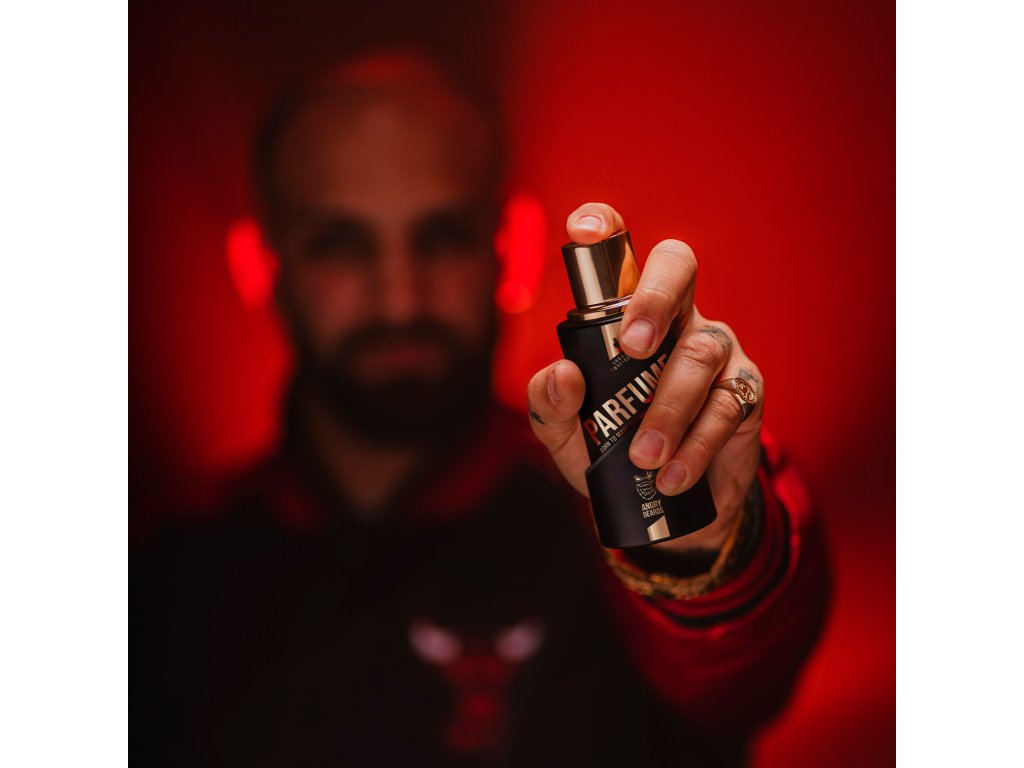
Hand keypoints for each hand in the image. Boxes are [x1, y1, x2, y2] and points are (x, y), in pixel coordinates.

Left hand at [527, 203, 762, 552]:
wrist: (667, 510)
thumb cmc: (611, 453)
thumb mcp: (566, 434)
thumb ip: (550, 404)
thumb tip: (562, 374)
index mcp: (627, 316)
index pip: (620, 257)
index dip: (604, 229)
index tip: (581, 231)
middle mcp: (676, 317)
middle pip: (678, 267)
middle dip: (654, 297)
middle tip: (632, 347)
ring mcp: (716, 350)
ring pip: (699, 353)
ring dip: (669, 407)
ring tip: (644, 456)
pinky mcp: (746, 392)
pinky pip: (726, 405)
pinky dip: (696, 443)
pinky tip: (672, 473)